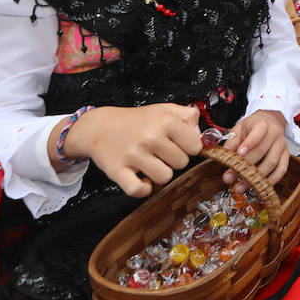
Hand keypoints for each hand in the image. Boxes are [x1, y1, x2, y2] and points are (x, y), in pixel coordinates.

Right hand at [60, 103, 201, 197]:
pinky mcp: (118, 171)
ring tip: (150, 163)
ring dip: (159, 174)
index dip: (189, 148)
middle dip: (174, 160)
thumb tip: (201, 136)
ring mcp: (133, 155)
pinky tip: (141, 179)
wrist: (98, 127)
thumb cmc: (135, 120)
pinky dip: (143, 189)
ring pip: (165, 178)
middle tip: (160, 152)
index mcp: (165, 121)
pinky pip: (140, 190)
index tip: (178, 145)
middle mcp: (150, 137)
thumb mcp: (164, 109)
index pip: (195, 146)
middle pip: (182, 163)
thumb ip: (188, 117)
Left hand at [223, 110, 290, 191]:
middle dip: (245, 166)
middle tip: (230, 177)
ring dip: (256, 177)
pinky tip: (259, 187)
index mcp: (263, 124)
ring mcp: (282, 146)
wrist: (272, 122)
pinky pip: (281, 170)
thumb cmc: (253, 127)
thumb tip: (224, 156)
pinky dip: (271, 181)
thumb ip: (232, 142)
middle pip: (263, 151)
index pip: (257, 134)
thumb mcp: (240, 128)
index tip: (239, 154)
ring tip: (241, 186)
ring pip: (272, 163)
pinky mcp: (286, 156)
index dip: (249, 144)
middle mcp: (275, 134)